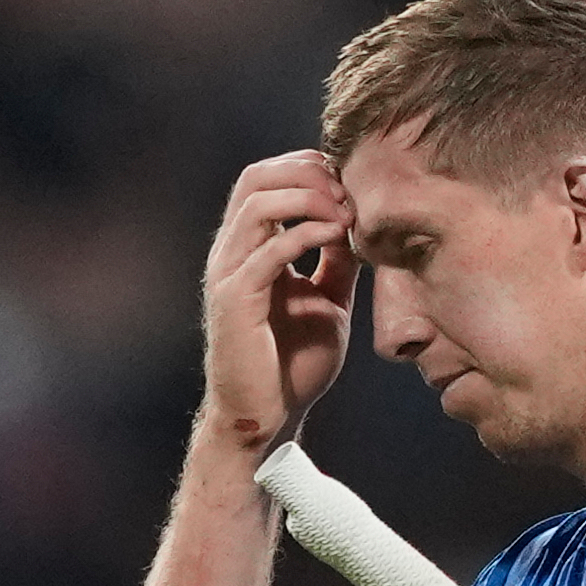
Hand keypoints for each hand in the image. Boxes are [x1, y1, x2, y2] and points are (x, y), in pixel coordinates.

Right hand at [200, 150, 357, 449]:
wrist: (268, 416)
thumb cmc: (292, 364)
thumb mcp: (327, 300)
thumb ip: (336, 261)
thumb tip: (356, 223)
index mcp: (248, 248)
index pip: (265, 178)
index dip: (306, 169)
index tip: (349, 187)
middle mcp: (231, 252)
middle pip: (255, 177)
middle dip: (306, 173)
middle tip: (347, 193)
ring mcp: (229, 273)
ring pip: (258, 203)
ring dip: (309, 197)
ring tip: (345, 214)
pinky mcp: (236, 300)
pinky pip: (269, 249)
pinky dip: (307, 233)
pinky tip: (339, 237)